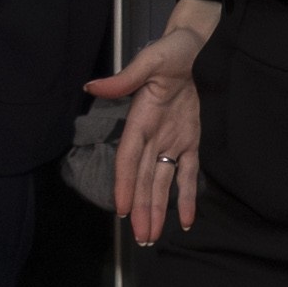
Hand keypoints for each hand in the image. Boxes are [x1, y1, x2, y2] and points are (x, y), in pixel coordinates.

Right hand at [84, 9, 216, 244]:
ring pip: (161, 182)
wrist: (195, 48)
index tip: (121, 209)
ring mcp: (170, 141)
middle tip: (140, 238)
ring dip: (157, 209)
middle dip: (141, 208)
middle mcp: (152, 137)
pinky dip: (187, 197)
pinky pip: (187, 173)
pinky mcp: (190, 141)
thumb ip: (125, 78)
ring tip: (151, 236)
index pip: (129, 159)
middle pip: (143, 179)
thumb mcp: (150, 61)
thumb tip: (92, 87)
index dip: (125, 185)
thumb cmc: (170, 51)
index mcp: (140, 121)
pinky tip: (186, 221)